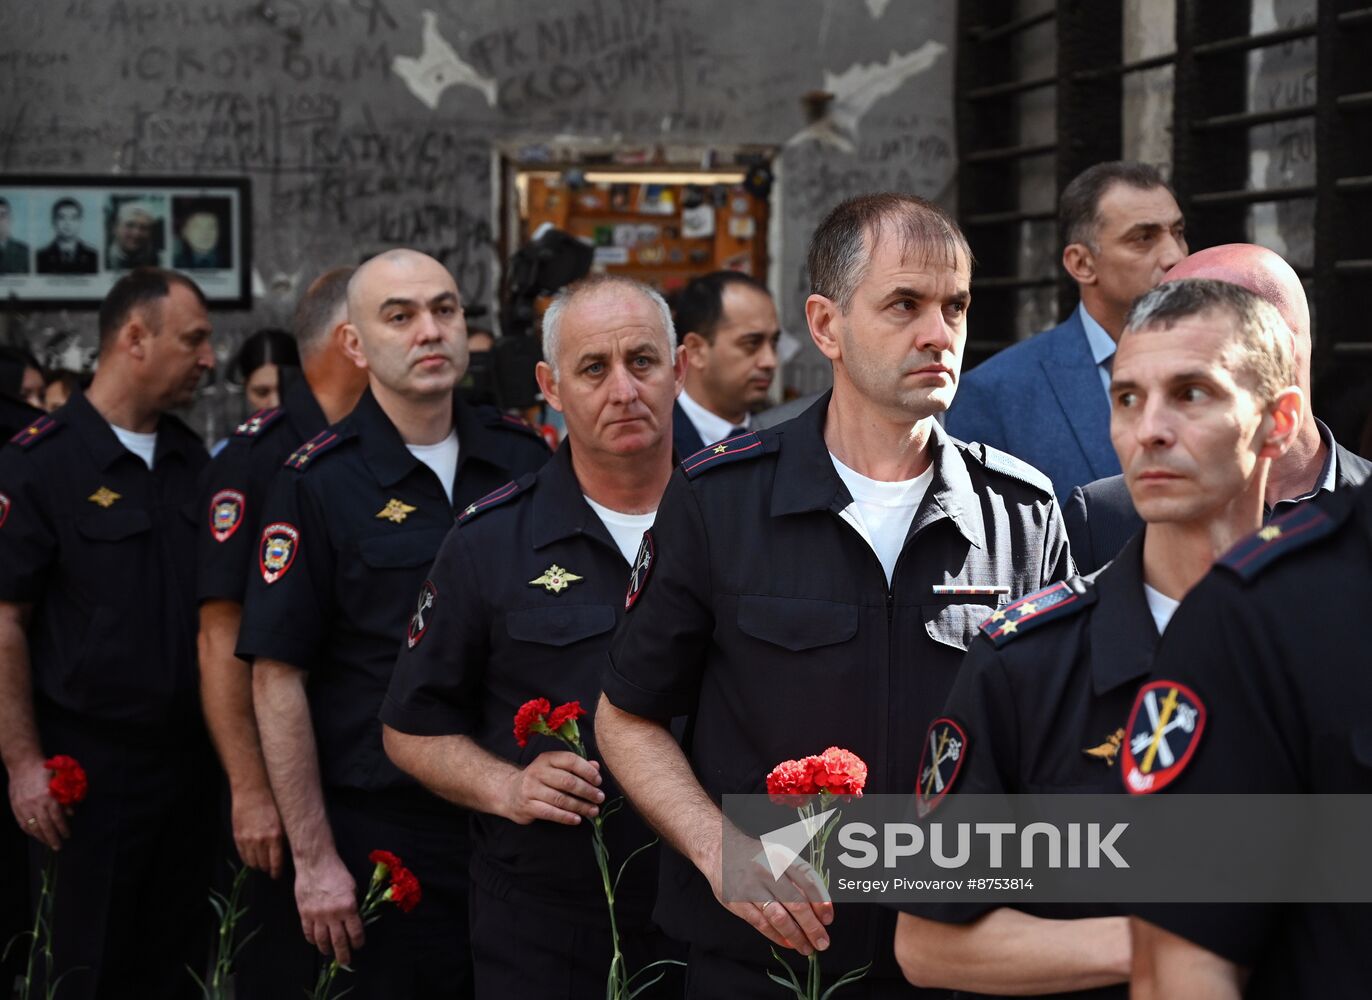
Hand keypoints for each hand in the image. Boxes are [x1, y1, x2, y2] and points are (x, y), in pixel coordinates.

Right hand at [8, 757, 69, 851]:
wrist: (23, 765)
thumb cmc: (44, 771)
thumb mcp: (59, 782)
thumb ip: (65, 799)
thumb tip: (70, 814)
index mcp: (48, 797)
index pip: (57, 818)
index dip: (63, 829)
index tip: (67, 836)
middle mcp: (35, 804)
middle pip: (45, 826)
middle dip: (52, 838)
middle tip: (58, 847)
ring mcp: (24, 807)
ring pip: (33, 827)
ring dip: (41, 838)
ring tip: (48, 844)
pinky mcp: (16, 808)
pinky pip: (23, 824)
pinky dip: (30, 832)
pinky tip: (36, 836)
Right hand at [231, 783, 284, 877]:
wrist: (253, 790)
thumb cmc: (272, 803)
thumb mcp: (284, 821)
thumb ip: (284, 838)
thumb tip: (286, 854)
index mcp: (276, 836)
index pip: (275, 864)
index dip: (276, 872)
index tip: (277, 875)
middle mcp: (261, 841)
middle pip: (263, 865)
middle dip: (267, 868)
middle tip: (271, 867)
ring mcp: (247, 840)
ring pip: (252, 863)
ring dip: (257, 864)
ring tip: (262, 861)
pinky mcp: (237, 837)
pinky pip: (242, 856)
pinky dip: (248, 858)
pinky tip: (253, 855)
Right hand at [294, 852, 363, 964]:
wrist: (315, 863)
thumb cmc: (337, 872)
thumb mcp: (352, 887)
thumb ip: (352, 905)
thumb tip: (353, 919)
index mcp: (349, 907)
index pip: (355, 932)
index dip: (357, 942)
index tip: (358, 946)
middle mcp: (333, 914)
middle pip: (339, 941)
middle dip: (343, 954)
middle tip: (346, 961)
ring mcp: (317, 915)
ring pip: (322, 939)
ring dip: (327, 949)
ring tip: (330, 953)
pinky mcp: (305, 913)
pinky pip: (308, 932)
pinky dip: (312, 940)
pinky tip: (316, 942)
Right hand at [503, 751, 603, 825]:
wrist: (510, 792)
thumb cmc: (539, 780)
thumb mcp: (554, 768)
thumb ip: (575, 766)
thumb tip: (596, 766)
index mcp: (547, 758)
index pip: (570, 760)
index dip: (587, 771)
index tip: (598, 781)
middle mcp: (537, 771)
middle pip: (567, 781)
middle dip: (587, 791)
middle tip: (600, 798)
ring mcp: (531, 789)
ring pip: (561, 799)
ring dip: (580, 806)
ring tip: (593, 811)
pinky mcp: (527, 806)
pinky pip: (551, 812)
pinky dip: (566, 817)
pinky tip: (577, 819)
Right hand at [703, 827, 833, 956]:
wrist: (720, 849)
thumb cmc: (757, 855)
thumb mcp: (779, 854)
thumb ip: (798, 876)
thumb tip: (819, 906)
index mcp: (782, 857)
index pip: (808, 881)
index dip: (821, 903)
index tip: (828, 919)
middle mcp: (768, 870)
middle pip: (796, 903)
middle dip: (812, 927)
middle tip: (822, 942)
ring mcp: (751, 887)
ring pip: (778, 917)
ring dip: (796, 936)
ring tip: (807, 948)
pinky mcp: (737, 901)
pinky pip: (760, 923)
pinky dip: (776, 936)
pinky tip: (788, 942)